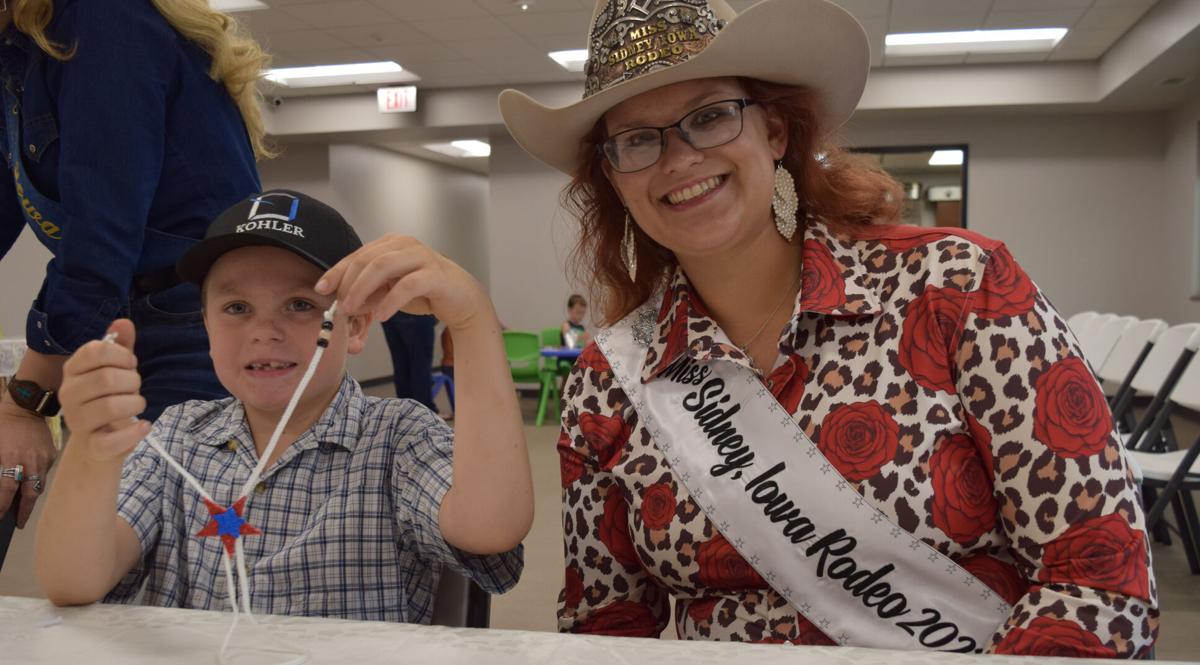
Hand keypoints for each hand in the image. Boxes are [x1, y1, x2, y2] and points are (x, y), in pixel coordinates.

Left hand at [0, 401, 56, 527]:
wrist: (25, 406)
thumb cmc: (4, 424)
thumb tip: (1, 488)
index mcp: (11, 458)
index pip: (6, 490)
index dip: (3, 507)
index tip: (0, 517)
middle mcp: (30, 460)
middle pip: (30, 494)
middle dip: (24, 511)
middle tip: (19, 522)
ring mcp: (44, 457)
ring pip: (40, 484)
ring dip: (32, 496)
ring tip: (25, 506)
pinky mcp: (52, 453)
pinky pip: (45, 471)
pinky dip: (38, 478)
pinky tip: (31, 479)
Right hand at [59, 319, 149, 464]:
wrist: (98, 445)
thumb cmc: (108, 399)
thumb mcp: (114, 370)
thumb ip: (119, 347)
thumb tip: (124, 322)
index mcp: (73, 370)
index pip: (95, 351)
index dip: (121, 355)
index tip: (130, 364)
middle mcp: (69, 394)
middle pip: (107, 379)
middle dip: (132, 381)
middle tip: (134, 388)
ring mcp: (77, 421)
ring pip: (111, 406)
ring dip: (135, 403)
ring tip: (137, 405)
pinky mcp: (92, 446)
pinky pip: (113, 439)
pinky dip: (133, 432)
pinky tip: (143, 425)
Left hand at [316, 234, 493, 331]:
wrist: (462, 300)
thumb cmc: (426, 292)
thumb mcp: (390, 291)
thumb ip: (369, 293)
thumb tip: (344, 303)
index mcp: (391, 243)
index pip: (357, 255)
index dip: (337, 271)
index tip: (322, 288)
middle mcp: (405, 244)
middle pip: (366, 259)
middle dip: (348, 283)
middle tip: (341, 306)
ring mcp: (421, 257)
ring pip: (383, 266)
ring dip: (363, 289)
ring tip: (354, 309)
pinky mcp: (435, 274)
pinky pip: (407, 286)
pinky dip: (390, 301)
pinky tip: (383, 316)